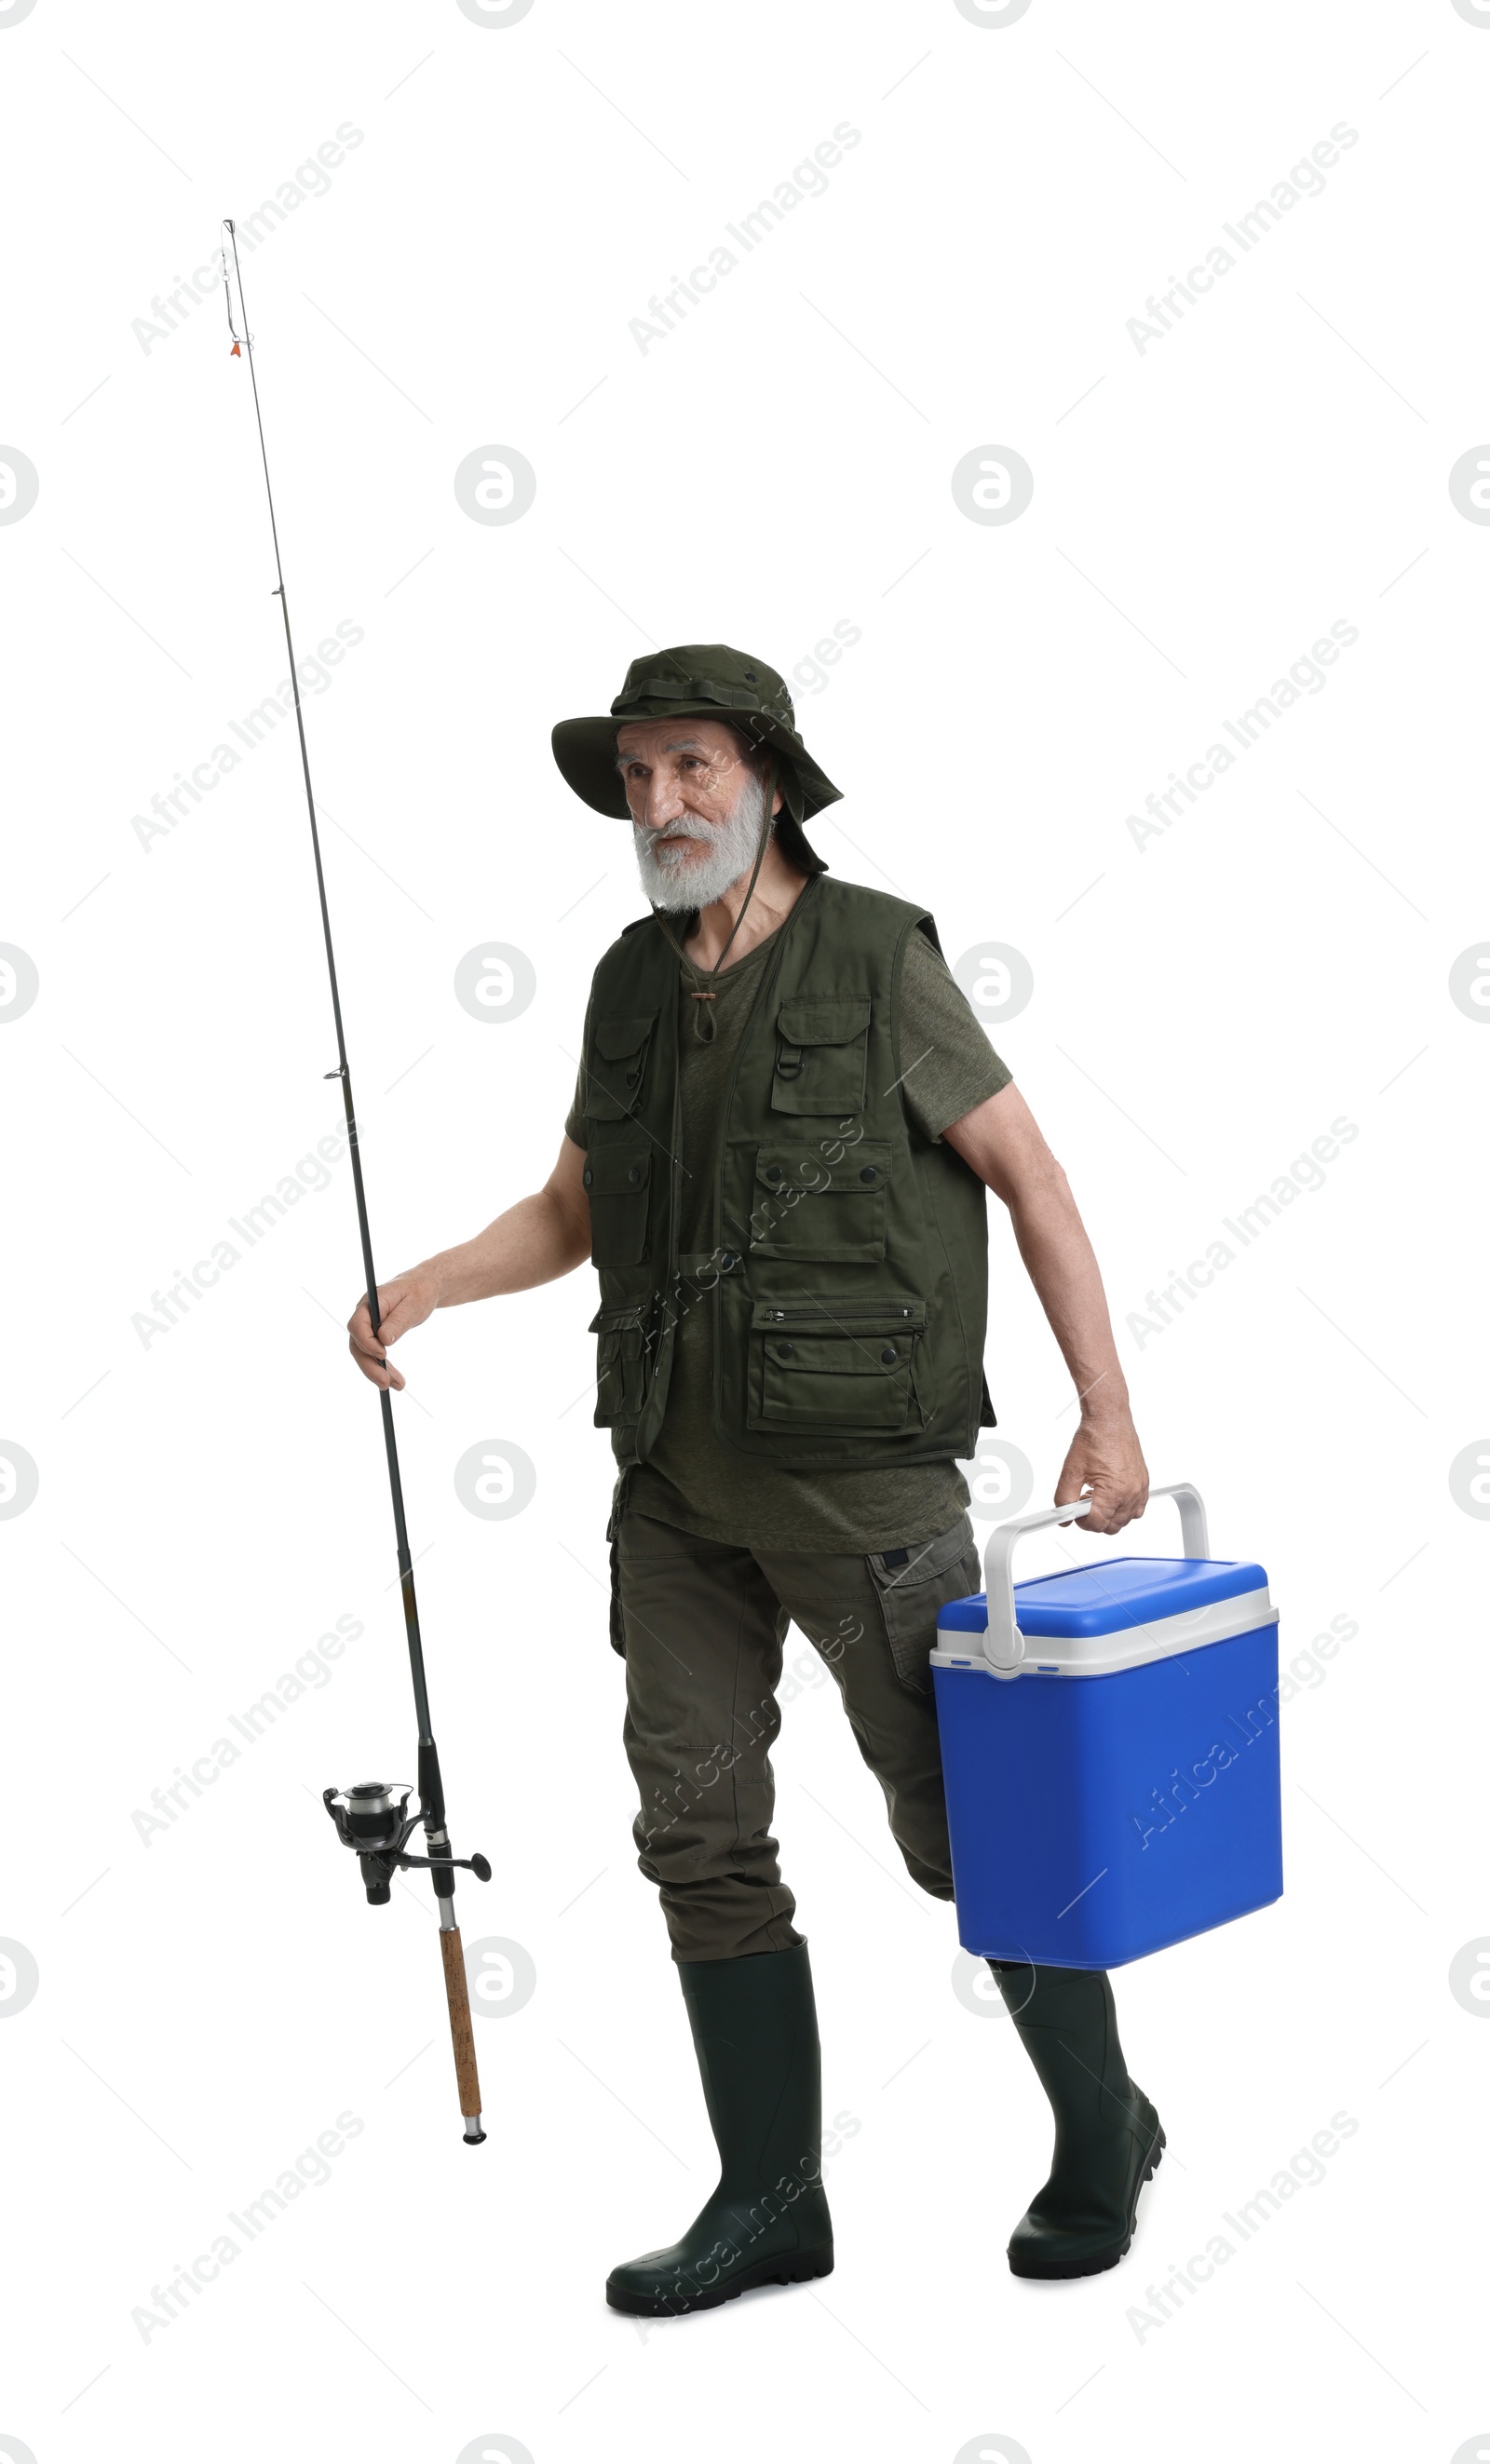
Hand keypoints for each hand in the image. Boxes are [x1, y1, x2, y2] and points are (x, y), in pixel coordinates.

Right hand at [346, 1268, 439, 1389]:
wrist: (424, 1287)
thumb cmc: (419, 1291)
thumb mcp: (413, 1305)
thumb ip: (397, 1322)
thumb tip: (383, 1340)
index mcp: (371, 1302)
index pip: (357, 1325)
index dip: (366, 1342)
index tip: (383, 1355)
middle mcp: (364, 1315)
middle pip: (358, 1344)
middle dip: (370, 1366)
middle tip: (386, 1383)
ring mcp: (368, 1326)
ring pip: (364, 1354)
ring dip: (377, 1372)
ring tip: (398, 1385)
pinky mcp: (375, 1335)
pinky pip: (374, 1355)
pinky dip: (384, 1369)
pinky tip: (395, 1381)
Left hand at [1054, 1414, 1148, 1535]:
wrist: (1109, 1419)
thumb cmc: (1094, 1439)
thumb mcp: (1071, 1471)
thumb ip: (1064, 1499)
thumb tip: (1064, 1517)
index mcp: (1114, 1491)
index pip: (1098, 1524)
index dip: (1082, 1522)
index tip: (1075, 1513)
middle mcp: (1131, 1492)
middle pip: (1113, 1527)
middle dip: (1095, 1520)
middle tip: (1083, 1504)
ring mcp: (1140, 1488)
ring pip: (1126, 1520)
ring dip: (1109, 1515)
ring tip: (1096, 1497)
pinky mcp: (1144, 1482)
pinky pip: (1138, 1508)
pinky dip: (1124, 1509)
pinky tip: (1111, 1496)